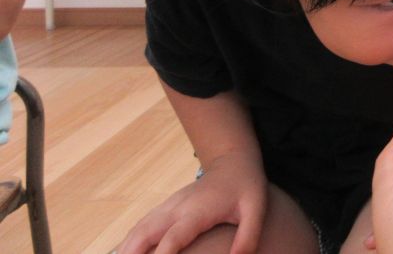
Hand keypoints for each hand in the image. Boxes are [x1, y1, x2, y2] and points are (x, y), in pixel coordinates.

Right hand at [114, 151, 267, 253]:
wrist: (234, 161)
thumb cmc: (246, 186)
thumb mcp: (256, 209)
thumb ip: (248, 236)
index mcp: (197, 211)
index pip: (173, 237)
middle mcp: (177, 207)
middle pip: (145, 232)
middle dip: (130, 253)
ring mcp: (169, 205)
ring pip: (138, 228)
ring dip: (125, 248)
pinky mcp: (166, 207)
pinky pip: (141, 225)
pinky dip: (129, 241)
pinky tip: (123, 252)